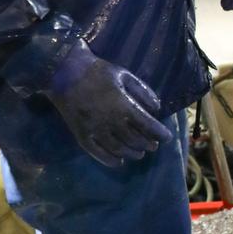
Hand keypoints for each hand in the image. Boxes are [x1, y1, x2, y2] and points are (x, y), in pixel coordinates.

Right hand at [45, 44, 169, 166]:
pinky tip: (118, 162)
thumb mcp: (125, 75)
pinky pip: (97, 153)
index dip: (160, 134)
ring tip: (139, 153)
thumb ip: (143, 91)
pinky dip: (109, 160)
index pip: (148, 126)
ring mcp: (95, 129)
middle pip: (135, 140)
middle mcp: (111, 121)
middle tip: (153, 146)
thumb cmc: (98, 71)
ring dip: (132, 153)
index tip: (167, 137)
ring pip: (118, 149)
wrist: (65, 72)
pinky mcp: (81, 134)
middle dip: (148, 144)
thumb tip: (157, 108)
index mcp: (123, 105)